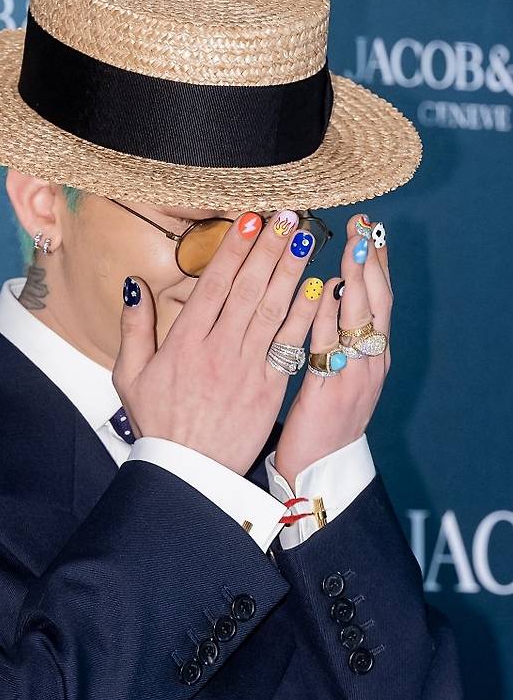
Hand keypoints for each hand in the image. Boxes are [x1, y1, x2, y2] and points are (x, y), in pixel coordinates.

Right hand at [112, 209, 323, 475]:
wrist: (187, 473)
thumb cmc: (157, 422)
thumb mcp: (129, 376)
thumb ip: (133, 328)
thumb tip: (135, 285)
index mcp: (184, 343)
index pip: (213, 285)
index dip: (233, 250)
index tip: (249, 220)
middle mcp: (218, 349)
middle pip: (248, 289)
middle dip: (269, 249)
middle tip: (288, 216)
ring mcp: (246, 368)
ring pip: (272, 310)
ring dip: (290, 271)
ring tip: (306, 238)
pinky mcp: (269, 388)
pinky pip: (290, 345)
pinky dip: (304, 316)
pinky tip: (317, 288)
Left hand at [274, 213, 391, 486]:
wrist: (318, 470)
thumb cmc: (323, 419)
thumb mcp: (340, 374)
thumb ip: (339, 336)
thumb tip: (332, 292)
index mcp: (375, 357)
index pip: (381, 301)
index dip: (378, 264)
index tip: (370, 230)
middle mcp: (372, 364)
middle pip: (378, 304)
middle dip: (371, 264)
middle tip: (362, 229)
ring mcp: (354, 378)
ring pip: (360, 322)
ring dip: (356, 283)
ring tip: (349, 249)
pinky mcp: (330, 393)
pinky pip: (329, 348)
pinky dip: (327, 319)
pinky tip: (322, 295)